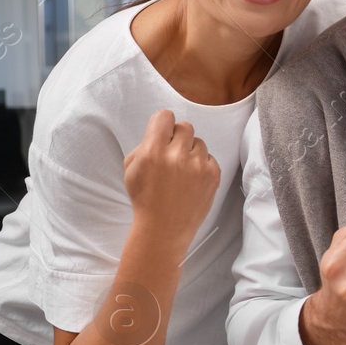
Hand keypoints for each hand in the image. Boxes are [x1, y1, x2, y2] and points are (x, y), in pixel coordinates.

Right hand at [123, 110, 220, 252]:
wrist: (164, 227)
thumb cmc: (145, 198)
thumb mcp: (131, 168)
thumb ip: (145, 145)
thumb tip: (161, 131)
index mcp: (153, 151)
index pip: (164, 117)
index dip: (163, 123)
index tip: (163, 131)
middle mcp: (177, 155)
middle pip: (184, 126)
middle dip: (177, 137)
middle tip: (172, 153)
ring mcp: (198, 165)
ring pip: (199, 142)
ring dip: (190, 151)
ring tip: (182, 170)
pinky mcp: (213, 174)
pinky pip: (209, 157)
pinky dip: (201, 165)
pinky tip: (191, 179)